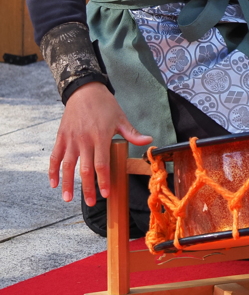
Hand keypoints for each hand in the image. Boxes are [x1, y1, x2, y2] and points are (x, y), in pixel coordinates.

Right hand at [49, 82, 151, 205]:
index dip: (103, 180)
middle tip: (92, 203)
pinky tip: (54, 184)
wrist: (84, 91)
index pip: (102, 164)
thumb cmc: (106, 105)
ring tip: (68, 199)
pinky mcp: (61, 137)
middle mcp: (84, 140)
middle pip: (85, 169)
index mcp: (101, 137)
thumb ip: (132, 133)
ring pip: (67, 166)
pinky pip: (55, 157)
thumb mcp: (121, 118)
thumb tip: (149, 142)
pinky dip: (52, 171)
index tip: (106, 194)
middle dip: (88, 188)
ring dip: (67, 184)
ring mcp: (70, 139)